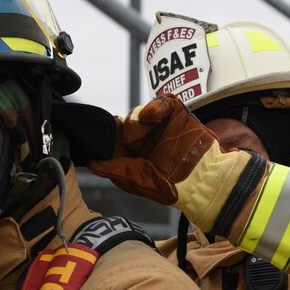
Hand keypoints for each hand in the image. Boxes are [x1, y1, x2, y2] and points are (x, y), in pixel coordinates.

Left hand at [87, 97, 250, 232]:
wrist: (200, 180)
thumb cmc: (169, 186)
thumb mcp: (135, 179)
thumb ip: (112, 169)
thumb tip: (90, 163)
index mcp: (134, 155)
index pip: (115, 140)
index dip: (108, 136)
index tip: (102, 134)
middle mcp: (146, 139)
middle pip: (125, 124)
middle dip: (123, 128)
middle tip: (130, 136)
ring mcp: (161, 127)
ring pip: (139, 113)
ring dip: (137, 119)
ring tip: (145, 127)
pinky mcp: (176, 115)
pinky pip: (162, 102)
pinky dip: (154, 106)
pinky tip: (152, 116)